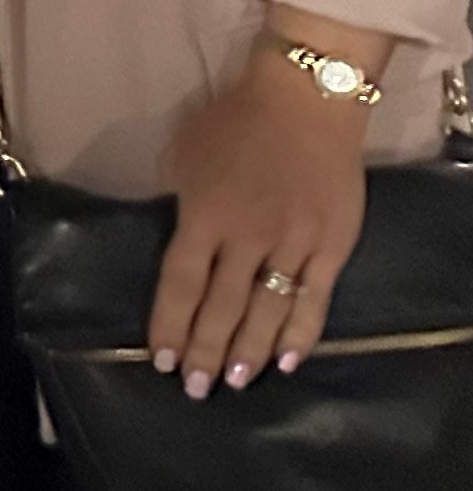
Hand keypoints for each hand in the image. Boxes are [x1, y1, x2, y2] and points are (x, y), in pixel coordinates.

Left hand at [150, 57, 373, 394]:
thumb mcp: (184, 154)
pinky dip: (300, 334)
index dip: (169, 324)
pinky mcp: (331, 247)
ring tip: (234, 384)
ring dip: (249, 353)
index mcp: (203, 215)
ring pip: (266, 312)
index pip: (180, 283)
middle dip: (204, 353)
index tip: (159, 358)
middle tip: (195, 389)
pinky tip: (287, 362)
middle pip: (221, 308)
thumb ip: (180, 202)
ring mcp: (292, 245)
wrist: (304, 101)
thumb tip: (175, 241)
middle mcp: (246, 237)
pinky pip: (314, 301)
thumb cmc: (235, 122)